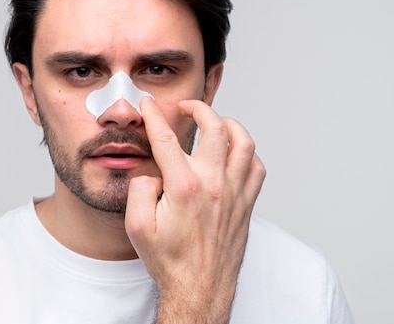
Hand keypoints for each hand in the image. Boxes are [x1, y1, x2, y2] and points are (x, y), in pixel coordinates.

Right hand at [125, 97, 264, 323]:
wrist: (199, 289)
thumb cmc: (170, 261)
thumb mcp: (137, 226)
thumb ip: (139, 189)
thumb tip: (152, 171)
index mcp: (183, 187)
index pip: (167, 139)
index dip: (155, 115)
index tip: (149, 104)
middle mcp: (213, 184)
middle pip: (214, 127)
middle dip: (198, 108)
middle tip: (186, 107)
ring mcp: (234, 193)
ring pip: (243, 142)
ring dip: (229, 124)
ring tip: (215, 122)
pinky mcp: (246, 204)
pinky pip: (256, 167)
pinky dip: (247, 152)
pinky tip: (234, 153)